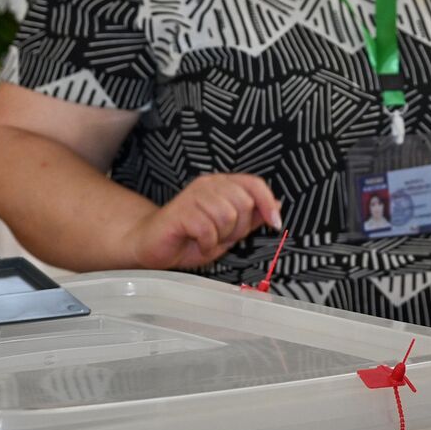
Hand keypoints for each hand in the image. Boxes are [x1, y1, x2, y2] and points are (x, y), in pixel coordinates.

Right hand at [129, 173, 280, 268]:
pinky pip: (208, 229)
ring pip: (227, 216)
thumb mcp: (229, 231)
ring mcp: (193, 195)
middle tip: (222, 236)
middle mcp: (208, 184)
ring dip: (221, 236)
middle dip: (239, 228)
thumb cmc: (191, 238)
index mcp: (222, 184)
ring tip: (207, 239)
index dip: (267, 203)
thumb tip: (277, 205)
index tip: (275, 224)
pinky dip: (207, 243)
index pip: (254, 183)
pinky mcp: (181, 210)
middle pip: (244, 203)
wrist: (153, 246)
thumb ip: (251, 217)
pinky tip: (196, 242)